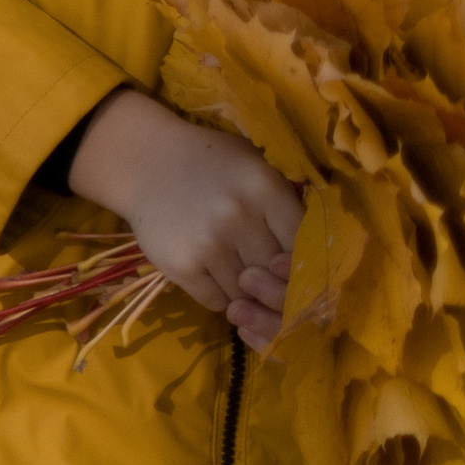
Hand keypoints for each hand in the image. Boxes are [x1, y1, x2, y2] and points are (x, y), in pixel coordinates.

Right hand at [66, 87, 297, 350]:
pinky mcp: (182, 266)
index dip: (304, 263)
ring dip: (248, 294)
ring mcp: (209, 244)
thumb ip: (284, 204)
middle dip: (276, 283)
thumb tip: (316, 256)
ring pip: (247, 294)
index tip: (300, 268)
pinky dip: (221, 298)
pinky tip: (216, 275)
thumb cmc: (212, 162)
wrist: (147, 162)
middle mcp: (239, 216)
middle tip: (271, 280)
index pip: (303, 245)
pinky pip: (217, 302)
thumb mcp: (254, 166)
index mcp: (265, 188)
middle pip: (276, 275)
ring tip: (239, 272)